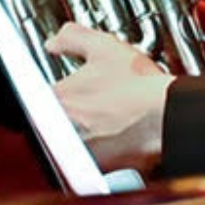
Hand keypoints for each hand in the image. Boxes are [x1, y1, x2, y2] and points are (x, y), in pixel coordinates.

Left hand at [46, 24, 172, 172]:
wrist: (167, 116)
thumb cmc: (139, 86)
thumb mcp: (103, 46)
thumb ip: (71, 38)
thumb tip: (54, 42)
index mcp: (58, 99)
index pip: (37, 93)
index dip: (56, 86)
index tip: (70, 84)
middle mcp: (63, 130)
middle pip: (55, 117)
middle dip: (72, 107)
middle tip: (96, 96)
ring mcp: (81, 151)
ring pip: (74, 137)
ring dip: (86, 127)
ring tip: (110, 112)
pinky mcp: (99, 166)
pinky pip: (93, 155)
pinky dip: (103, 144)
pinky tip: (119, 129)